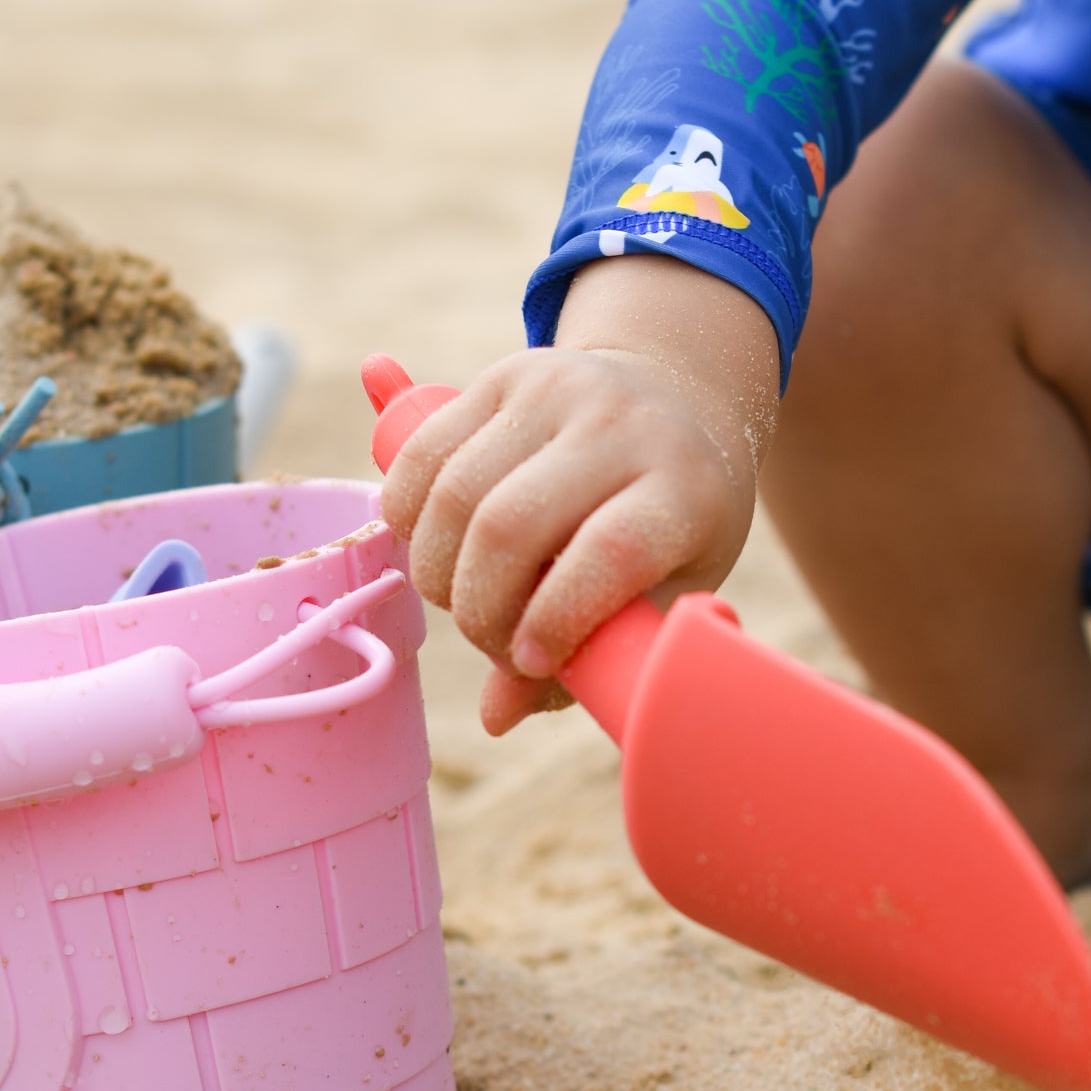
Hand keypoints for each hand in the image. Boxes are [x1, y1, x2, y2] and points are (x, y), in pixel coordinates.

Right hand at [379, 258, 778, 731]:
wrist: (675, 399)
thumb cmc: (670, 523)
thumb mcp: (662, 590)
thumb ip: (587, 655)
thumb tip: (497, 715)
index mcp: (683, 489)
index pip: (608, 551)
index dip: (556, 618)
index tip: (530, 660)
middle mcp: (622, 426)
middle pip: (509, 527)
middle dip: (480, 611)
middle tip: (492, 642)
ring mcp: (557, 388)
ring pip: (454, 495)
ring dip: (438, 573)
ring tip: (466, 600)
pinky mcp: (504, 375)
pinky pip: (421, 456)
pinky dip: (408, 519)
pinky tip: (437, 549)